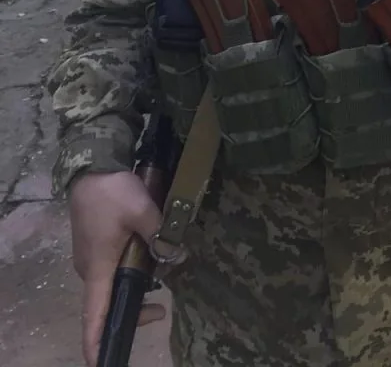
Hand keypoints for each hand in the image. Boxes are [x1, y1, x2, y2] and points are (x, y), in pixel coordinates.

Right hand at [69, 171, 165, 366]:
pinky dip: (126, 272)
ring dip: (132, 288)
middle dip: (132, 311)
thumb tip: (178, 255)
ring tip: (160, 282)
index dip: (98, 342)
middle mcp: (89, 269)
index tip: (105, 362)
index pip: (94, 317)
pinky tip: (147, 259)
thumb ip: (161, 235)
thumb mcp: (142, 211)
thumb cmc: (112, 193)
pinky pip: (109, 269)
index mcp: (98, 268)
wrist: (93, 165)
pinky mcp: (94, 245)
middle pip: (106, 303)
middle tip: (161, 307)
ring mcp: (89, 257)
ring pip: (110, 284)